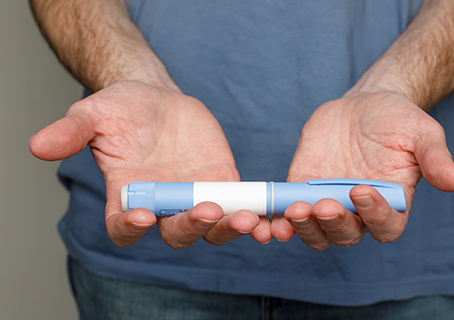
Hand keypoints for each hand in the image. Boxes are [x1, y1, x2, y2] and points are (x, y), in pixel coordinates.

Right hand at [30, 77, 271, 247]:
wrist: (157, 99)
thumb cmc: (122, 109)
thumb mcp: (93, 114)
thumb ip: (71, 132)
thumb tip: (38, 146)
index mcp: (127, 198)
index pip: (124, 228)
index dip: (130, 228)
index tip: (143, 215)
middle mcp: (162, 206)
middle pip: (177, 235)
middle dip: (193, 227)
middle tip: (207, 211)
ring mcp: (195, 197)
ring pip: (213, 228)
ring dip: (230, 227)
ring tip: (248, 219)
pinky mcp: (223, 184)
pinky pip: (239, 207)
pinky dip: (253, 215)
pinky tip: (268, 214)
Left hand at [271, 90, 453, 249]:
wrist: (364, 105)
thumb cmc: (397, 121)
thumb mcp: (422, 133)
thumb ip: (435, 158)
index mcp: (390, 204)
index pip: (385, 226)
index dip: (374, 216)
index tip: (362, 190)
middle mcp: (358, 211)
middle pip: (345, 235)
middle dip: (333, 224)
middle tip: (322, 205)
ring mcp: (327, 202)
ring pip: (315, 231)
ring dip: (304, 226)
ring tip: (295, 208)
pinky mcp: (302, 188)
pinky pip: (290, 211)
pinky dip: (281, 218)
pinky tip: (273, 215)